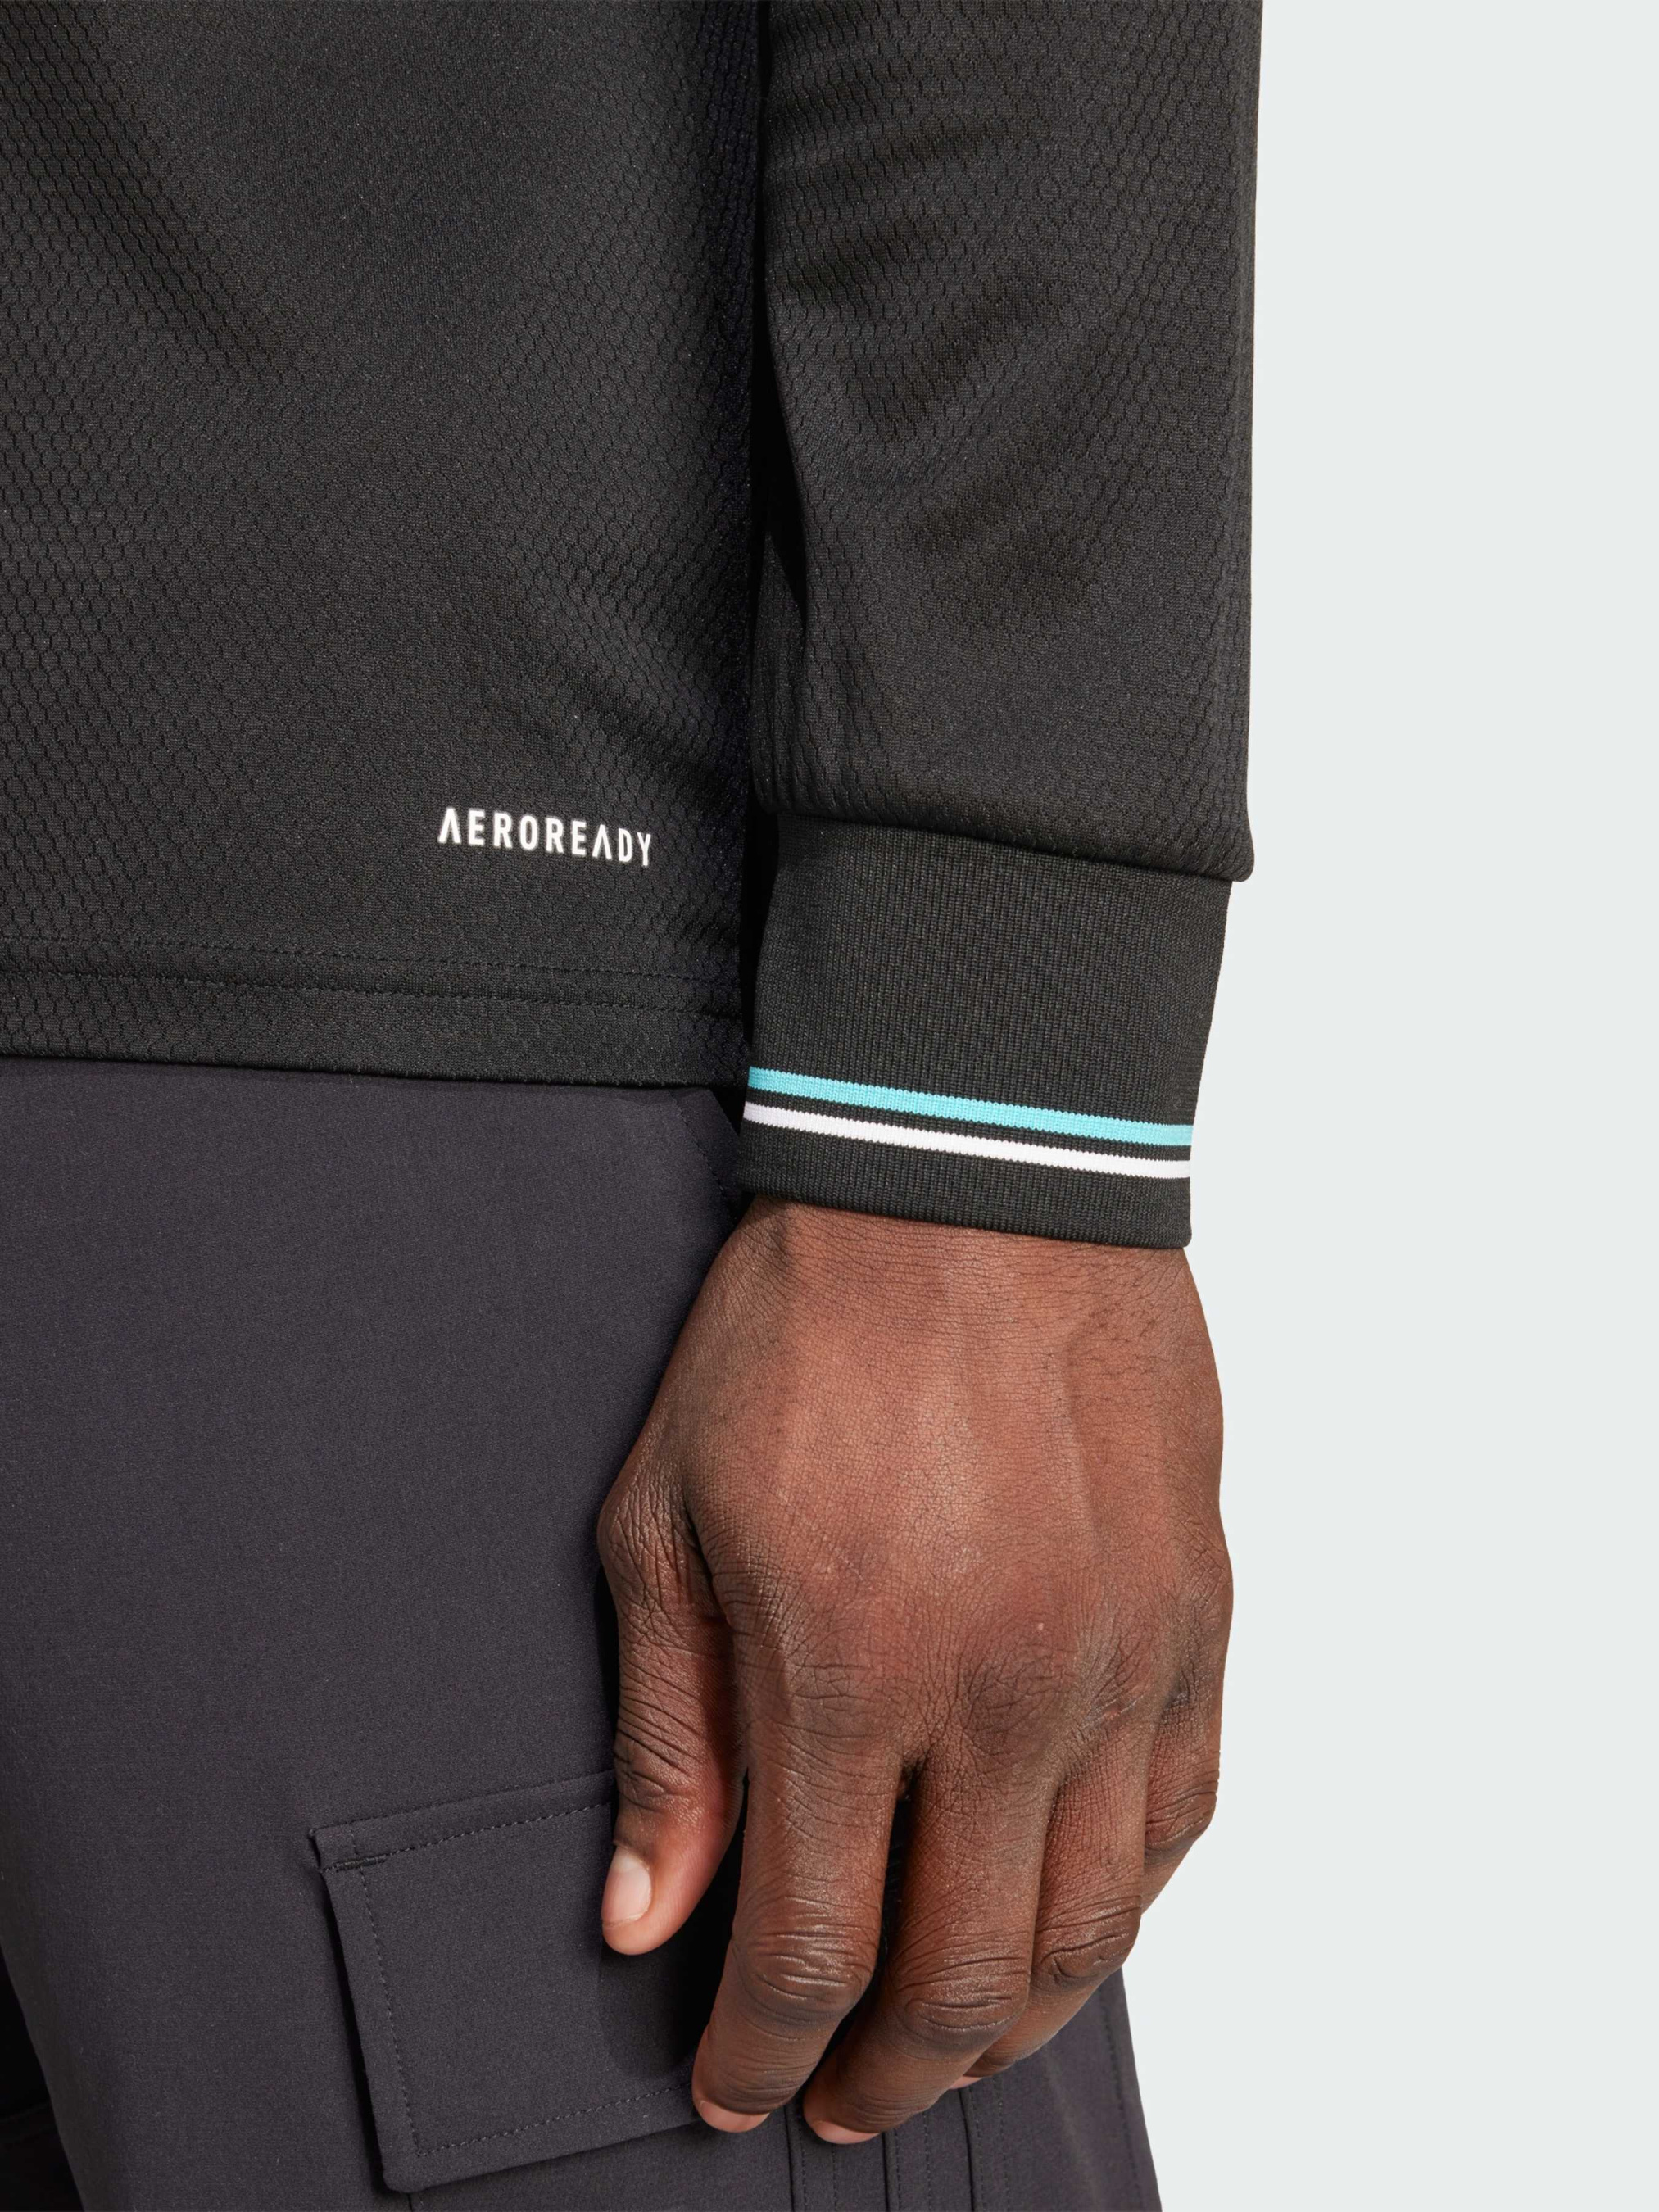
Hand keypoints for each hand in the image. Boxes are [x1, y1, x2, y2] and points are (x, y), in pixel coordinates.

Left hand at [596, 1196, 1228, 2142]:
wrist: (971, 1181)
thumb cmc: (802, 1332)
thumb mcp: (668, 1517)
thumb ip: (668, 1731)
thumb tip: (647, 1914)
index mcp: (852, 1666)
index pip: (813, 1944)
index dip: (764, 2050)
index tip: (733, 2087)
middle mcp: (1008, 1688)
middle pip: (966, 1977)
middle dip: (891, 2075)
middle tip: (843, 2097)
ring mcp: (1123, 1656)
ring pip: (1092, 1923)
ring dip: (1015, 2018)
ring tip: (950, 2038)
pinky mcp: (1196, 1611)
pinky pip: (1185, 1812)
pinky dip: (1123, 1902)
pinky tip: (1066, 1911)